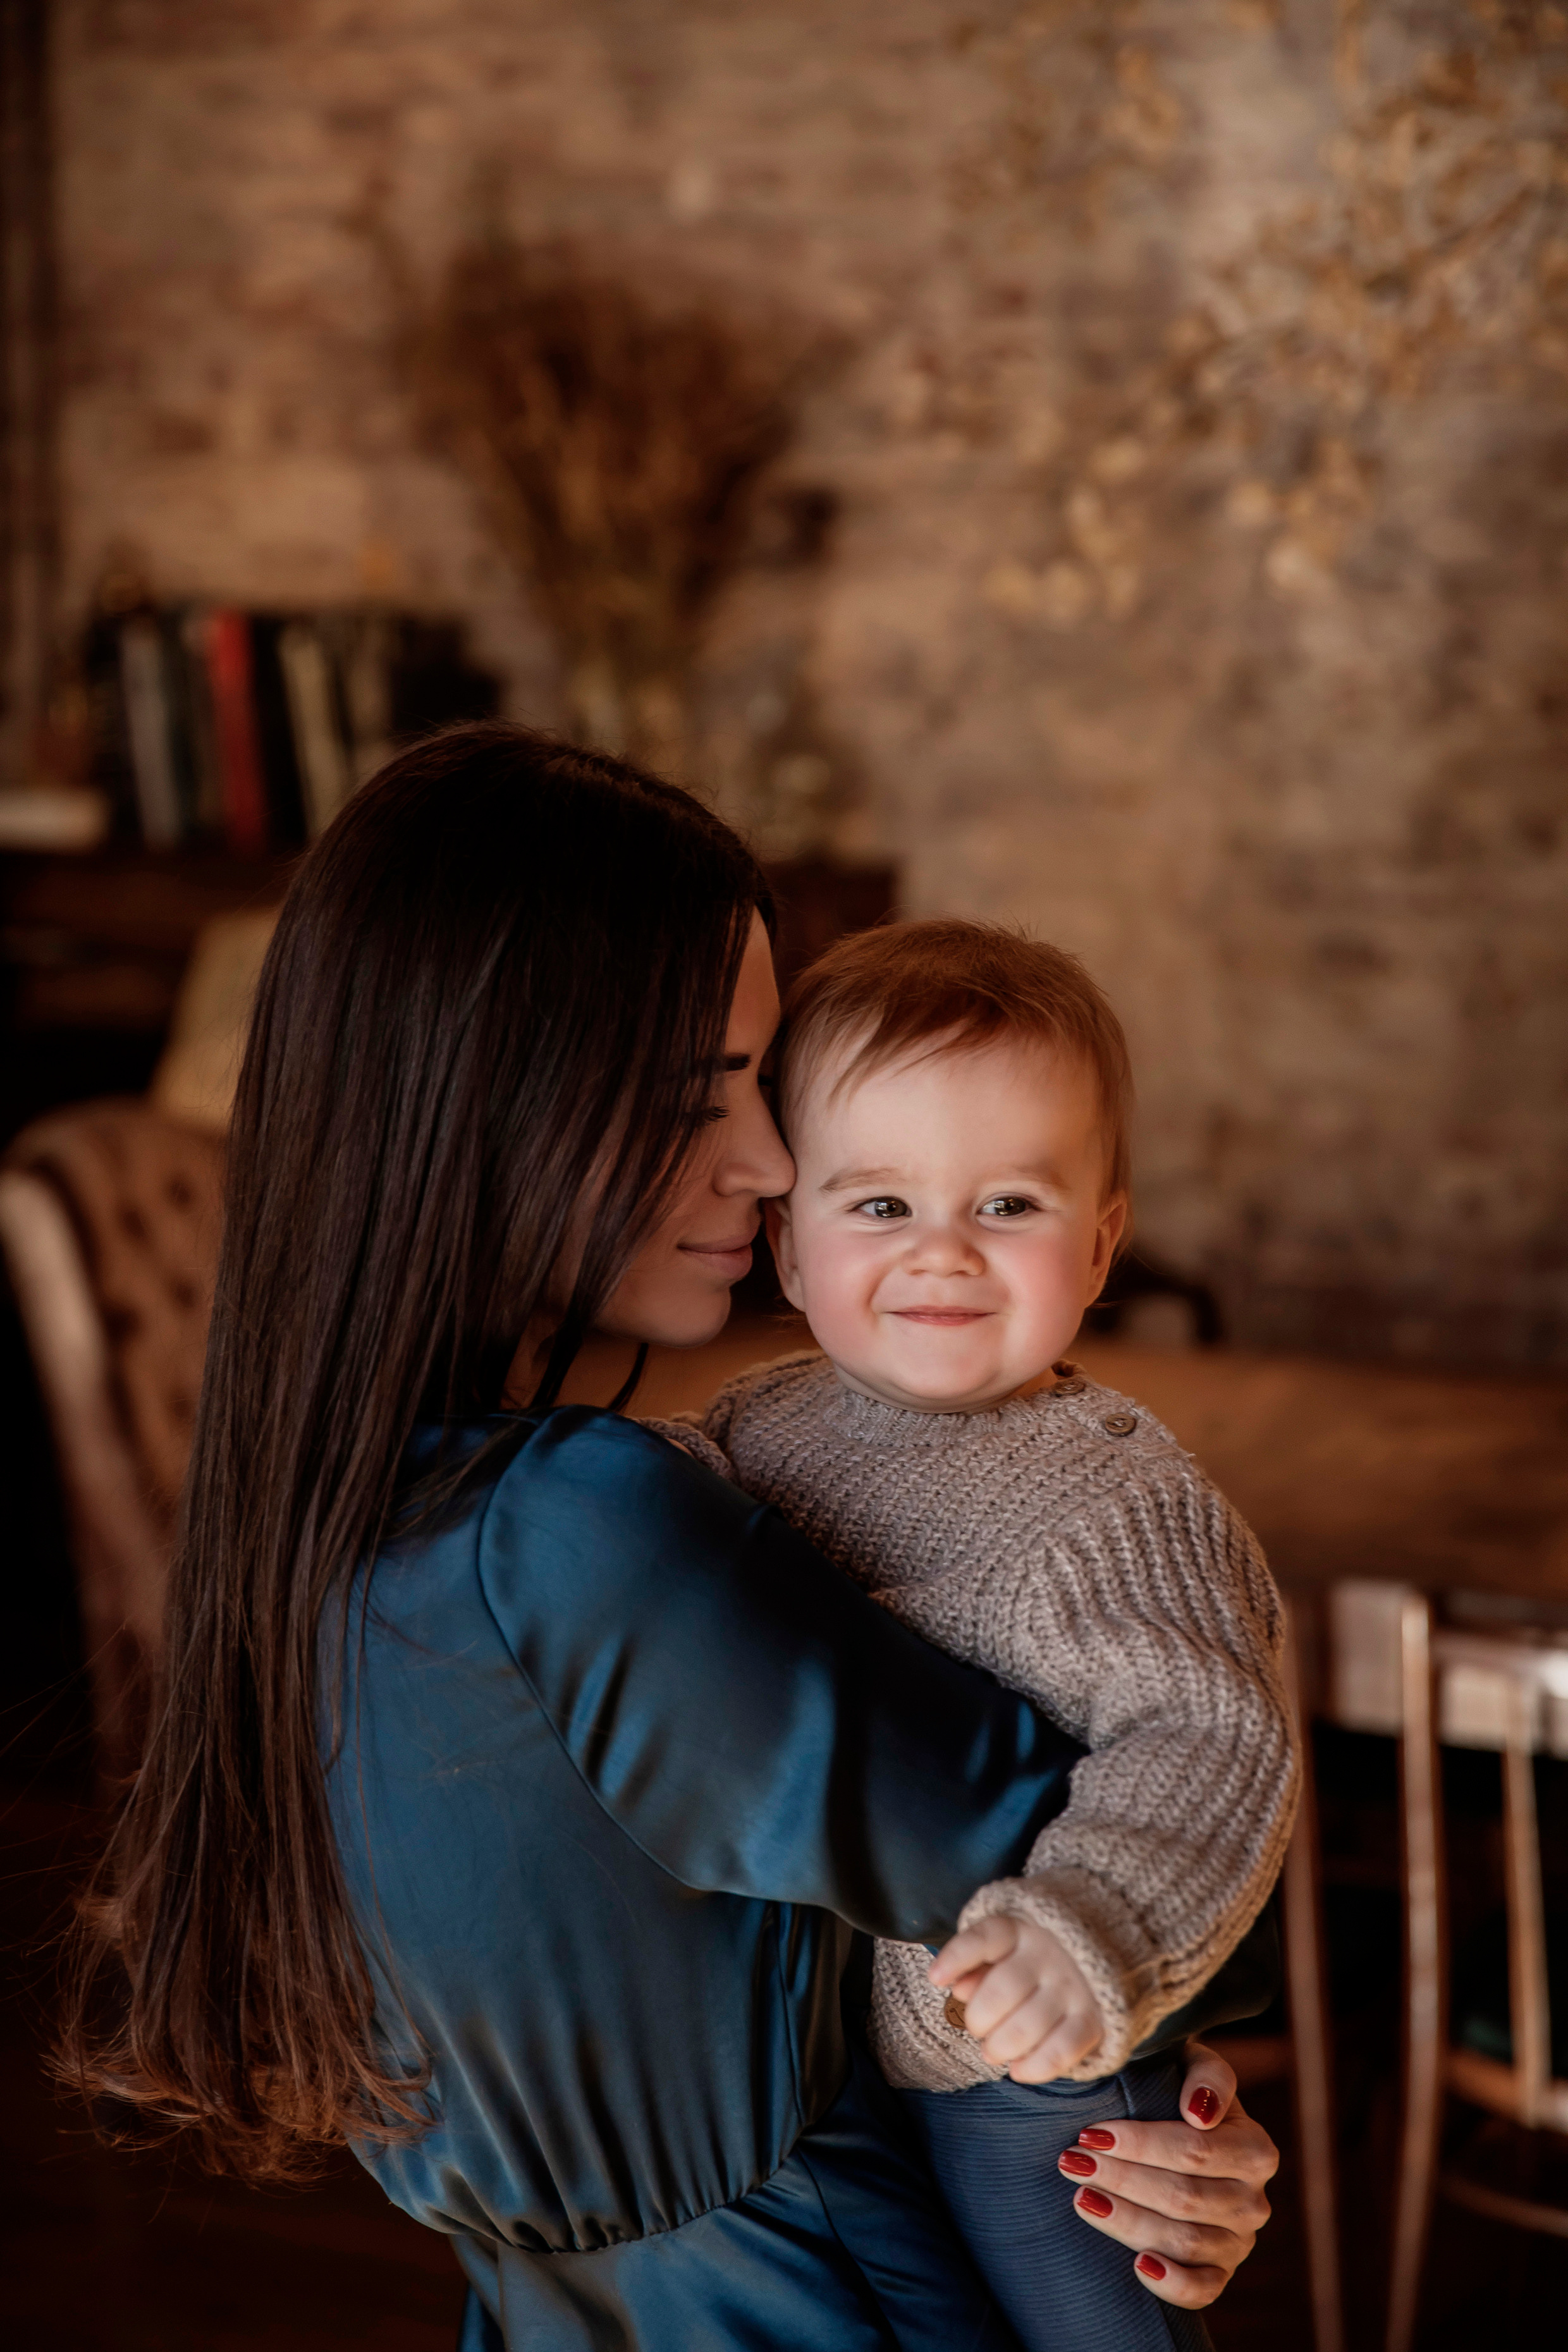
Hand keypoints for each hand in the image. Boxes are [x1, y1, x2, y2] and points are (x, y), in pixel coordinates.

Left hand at [928, 1913, 1102, 2082]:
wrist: (1109, 1945)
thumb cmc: (1039, 1953)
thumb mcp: (1008, 1945)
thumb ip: (979, 1963)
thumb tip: (957, 1988)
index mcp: (1022, 1928)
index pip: (985, 1937)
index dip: (957, 1957)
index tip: (934, 1978)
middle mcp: (1049, 1953)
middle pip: (1003, 1989)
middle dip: (980, 2019)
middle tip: (978, 2031)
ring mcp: (1074, 1984)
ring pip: (1030, 2024)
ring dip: (1003, 2047)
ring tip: (993, 2053)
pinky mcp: (1095, 2015)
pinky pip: (1064, 2049)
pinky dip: (1037, 2067)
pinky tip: (1019, 2071)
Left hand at [1057, 2042, 1277, 2310]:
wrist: (1181, 2133)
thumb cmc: (1178, 2091)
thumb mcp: (1193, 2065)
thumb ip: (1206, 2074)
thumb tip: (1198, 2111)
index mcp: (1255, 2148)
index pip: (1195, 2150)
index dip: (1141, 2143)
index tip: (1091, 2132)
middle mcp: (1255, 2200)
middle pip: (1184, 2197)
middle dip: (1122, 2179)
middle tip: (1072, 2162)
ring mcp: (1239, 2242)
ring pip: (1184, 2241)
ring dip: (1129, 2221)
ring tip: (1082, 2198)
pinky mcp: (1221, 2274)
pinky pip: (1202, 2290)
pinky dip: (1171, 2282)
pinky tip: (1138, 2264)